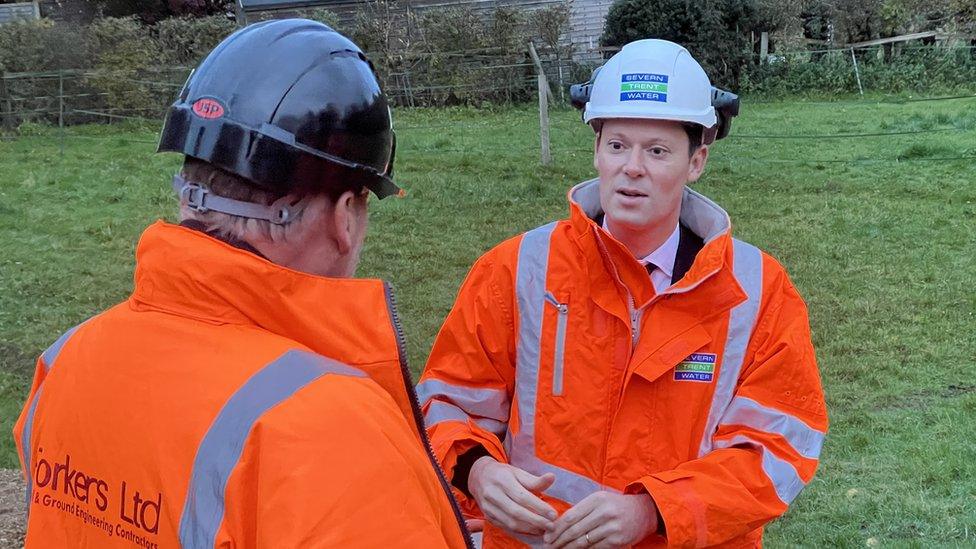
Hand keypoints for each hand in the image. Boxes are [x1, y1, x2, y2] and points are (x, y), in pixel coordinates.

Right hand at [468, 456, 557, 536]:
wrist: (479, 477)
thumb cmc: (503, 474)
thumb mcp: (517, 472)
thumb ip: (534, 479)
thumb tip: (552, 477)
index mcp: (502, 480)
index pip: (522, 497)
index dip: (539, 507)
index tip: (553, 514)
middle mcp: (493, 494)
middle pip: (516, 512)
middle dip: (536, 521)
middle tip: (552, 525)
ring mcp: (488, 507)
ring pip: (510, 522)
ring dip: (529, 528)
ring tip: (544, 529)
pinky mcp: (488, 517)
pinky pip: (506, 527)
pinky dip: (521, 531)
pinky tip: (533, 530)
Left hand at [543, 492, 657, 547]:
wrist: (644, 512)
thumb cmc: (615, 505)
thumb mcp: (599, 500)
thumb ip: (581, 510)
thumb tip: (558, 525)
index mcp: (596, 499)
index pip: (570, 516)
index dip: (556, 529)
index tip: (547, 537)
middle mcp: (604, 512)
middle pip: (575, 530)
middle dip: (559, 541)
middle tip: (548, 547)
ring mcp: (611, 527)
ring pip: (584, 541)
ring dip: (568, 548)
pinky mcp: (617, 540)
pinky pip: (595, 548)